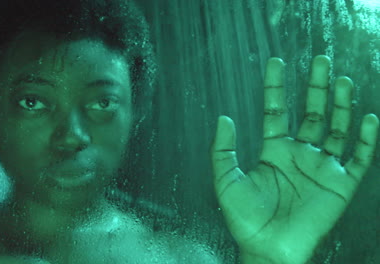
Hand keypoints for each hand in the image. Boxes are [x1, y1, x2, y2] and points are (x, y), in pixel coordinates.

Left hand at [210, 56, 378, 263]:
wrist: (268, 248)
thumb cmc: (245, 218)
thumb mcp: (226, 181)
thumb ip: (223, 150)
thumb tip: (223, 118)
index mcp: (274, 151)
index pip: (276, 111)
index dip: (276, 87)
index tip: (276, 62)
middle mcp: (299, 155)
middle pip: (312, 112)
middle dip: (315, 87)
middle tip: (320, 60)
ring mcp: (321, 168)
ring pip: (337, 129)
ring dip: (342, 104)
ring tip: (342, 79)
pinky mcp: (340, 185)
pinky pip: (358, 158)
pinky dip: (366, 139)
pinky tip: (368, 118)